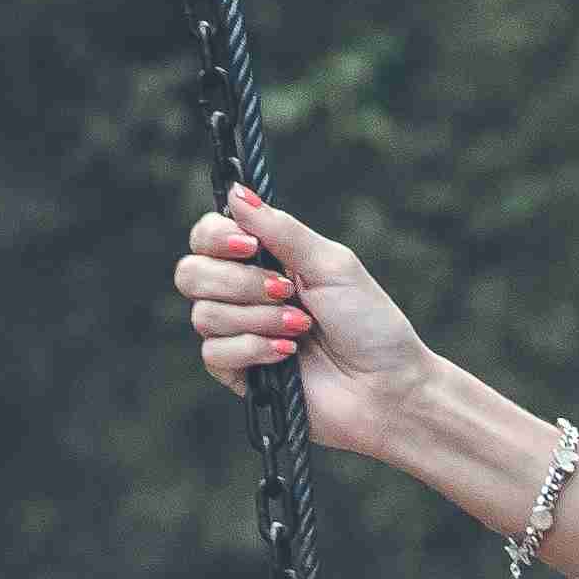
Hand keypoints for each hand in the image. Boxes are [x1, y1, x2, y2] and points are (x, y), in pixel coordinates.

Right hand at [172, 184, 433, 460]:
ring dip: (258, 318)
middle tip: (286, 291)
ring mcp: (239, 334)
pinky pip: (214, 353)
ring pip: (203, 315)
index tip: (249, 247)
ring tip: (301, 327)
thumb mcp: (331, 265)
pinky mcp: (240, 374)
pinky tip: (288, 353)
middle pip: (190, 273)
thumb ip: (280, 229)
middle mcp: (244, 294)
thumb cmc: (370, 323)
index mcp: (263, 261)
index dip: (216, 238)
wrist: (387, 386)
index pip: (205, 237)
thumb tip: (236, 192)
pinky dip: (254, 348)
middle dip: (238, 282)